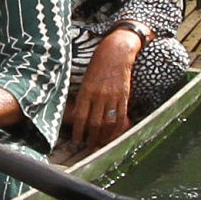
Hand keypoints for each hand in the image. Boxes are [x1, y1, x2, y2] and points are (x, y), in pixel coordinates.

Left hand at [66, 29, 141, 148]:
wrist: (116, 53)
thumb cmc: (98, 65)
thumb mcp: (86, 80)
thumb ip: (83, 97)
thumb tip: (78, 115)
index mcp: (86, 91)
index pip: (80, 117)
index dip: (78, 131)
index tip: (77, 140)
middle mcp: (99, 95)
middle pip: (94, 123)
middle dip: (90, 138)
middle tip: (88, 146)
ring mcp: (112, 97)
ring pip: (107, 123)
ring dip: (103, 136)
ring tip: (99, 144)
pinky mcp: (124, 97)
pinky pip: (120, 117)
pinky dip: (117, 129)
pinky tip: (113, 135)